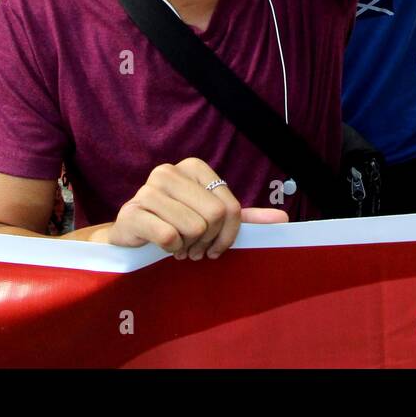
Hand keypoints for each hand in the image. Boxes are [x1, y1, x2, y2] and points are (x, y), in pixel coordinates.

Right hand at [97, 158, 286, 258]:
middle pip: (214, 216)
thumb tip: (284, 218)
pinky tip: (164, 246)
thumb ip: (244, 217)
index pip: (230, 206)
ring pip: (193, 228)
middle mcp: (170, 171)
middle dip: (208, 241)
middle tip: (196, 248)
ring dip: (188, 247)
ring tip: (179, 246)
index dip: (229, 235)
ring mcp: (148, 189)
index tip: (217, 247)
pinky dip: (171, 249)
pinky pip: (169, 237)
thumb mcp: (211, 216)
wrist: (131, 232)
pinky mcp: (132, 211)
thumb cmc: (175, 222)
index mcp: (194, 167)